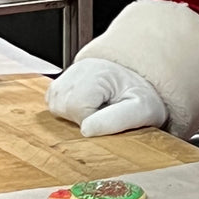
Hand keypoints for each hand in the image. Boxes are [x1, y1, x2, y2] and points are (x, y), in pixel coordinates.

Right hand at [45, 58, 166, 137]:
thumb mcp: (143, 110)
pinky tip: (86, 106)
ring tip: (96, 109)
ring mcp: (71, 71)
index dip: (90, 121)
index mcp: (101, 72)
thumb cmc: (143, 97)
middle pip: (61, 104)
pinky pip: (53, 100)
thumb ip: (118, 119)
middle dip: (80, 117)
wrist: (145, 82)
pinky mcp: (66, 78)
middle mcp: (82, 67)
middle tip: (102, 113)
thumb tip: (86, 130)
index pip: (76, 106)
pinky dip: (66, 108)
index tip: (109, 116)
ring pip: (54, 103)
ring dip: (72, 114)